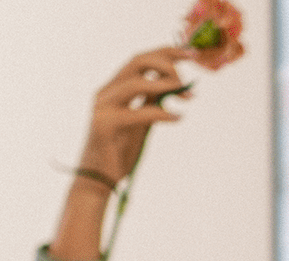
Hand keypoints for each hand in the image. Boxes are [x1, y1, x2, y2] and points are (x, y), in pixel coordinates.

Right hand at [77, 47, 193, 185]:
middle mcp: (105, 93)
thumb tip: (173, 88)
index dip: (164, 52)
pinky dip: (162, 113)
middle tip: (189, 74)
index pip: (139, 60)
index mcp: (112, 89)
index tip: (190, 54)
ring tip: (186, 94)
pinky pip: (138, 113)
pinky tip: (178, 118)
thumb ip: (151, 103)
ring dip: (165, 84)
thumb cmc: (119, 152)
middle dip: (167, 61)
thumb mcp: (140, 123)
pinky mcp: (105, 126)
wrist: (98, 180)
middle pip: (136, 62)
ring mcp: (102, 107)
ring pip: (135, 82)